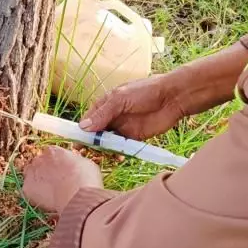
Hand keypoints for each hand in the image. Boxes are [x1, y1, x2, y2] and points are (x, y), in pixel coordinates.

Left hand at [22, 146, 103, 213]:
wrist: (77, 194)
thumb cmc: (85, 178)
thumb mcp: (85, 164)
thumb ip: (75, 162)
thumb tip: (75, 165)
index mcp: (53, 151)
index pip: (49, 154)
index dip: (55, 164)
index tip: (60, 172)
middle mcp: (39, 159)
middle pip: (38, 164)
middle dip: (44, 173)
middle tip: (55, 184)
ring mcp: (31, 173)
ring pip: (30, 177)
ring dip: (38, 183)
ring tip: (50, 195)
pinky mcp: (26, 189)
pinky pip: (28, 193)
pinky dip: (35, 197)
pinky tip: (46, 202)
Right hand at [79, 42, 247, 139]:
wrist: (173, 98)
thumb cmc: (146, 91)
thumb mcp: (121, 99)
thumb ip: (103, 113)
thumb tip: (83, 127)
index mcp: (104, 105)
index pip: (87, 121)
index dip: (80, 133)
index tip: (75, 144)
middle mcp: (111, 117)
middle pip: (94, 135)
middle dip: (90, 145)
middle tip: (88, 154)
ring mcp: (122, 128)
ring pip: (106, 144)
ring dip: (103, 151)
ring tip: (104, 155)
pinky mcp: (133, 138)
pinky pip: (120, 149)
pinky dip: (117, 154)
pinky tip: (118, 156)